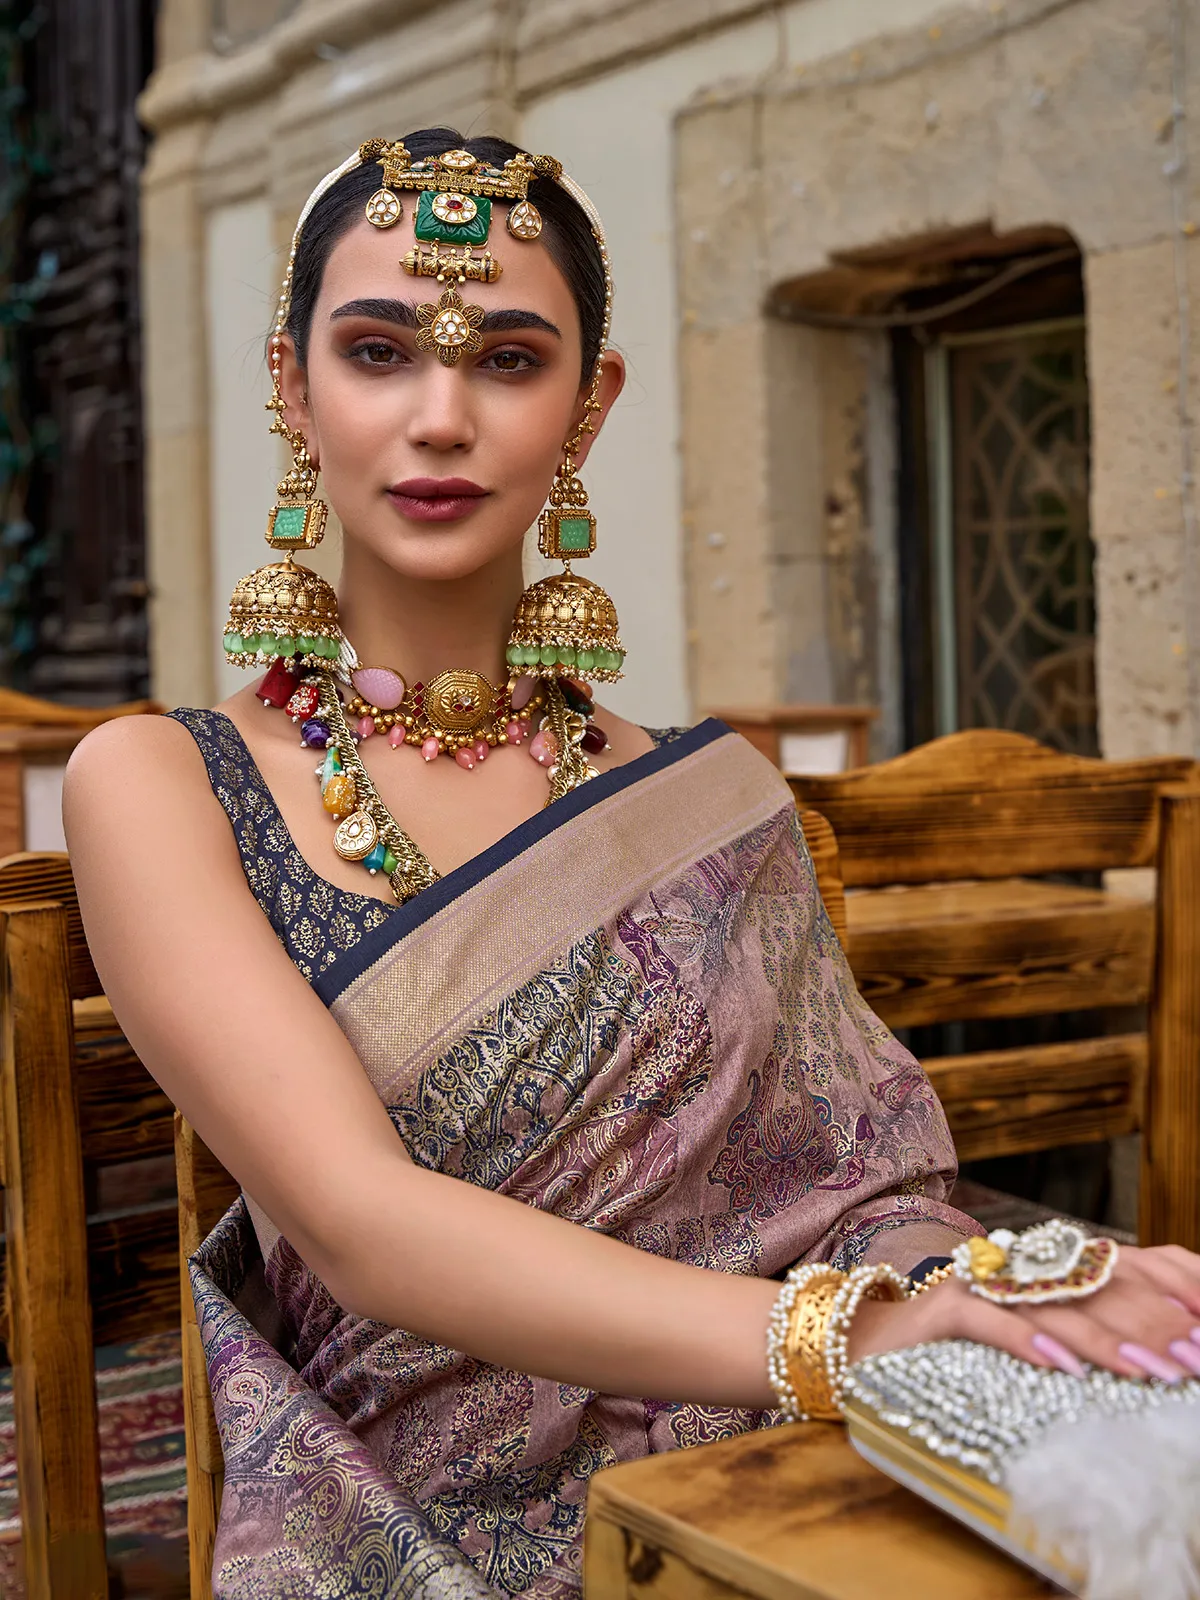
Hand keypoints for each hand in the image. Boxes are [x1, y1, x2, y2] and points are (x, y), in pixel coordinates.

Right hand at [848, 1244, 1199, 1381]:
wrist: (867, 1344)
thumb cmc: (960, 1353)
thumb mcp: (1036, 1340)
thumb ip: (1088, 1333)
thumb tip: (1164, 1356)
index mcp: (1053, 1269)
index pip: (1131, 1264)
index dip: (1176, 1286)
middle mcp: (1023, 1267)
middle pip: (1102, 1288)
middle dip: (1156, 1325)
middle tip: (1197, 1360)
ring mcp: (983, 1284)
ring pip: (1056, 1307)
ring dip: (1108, 1341)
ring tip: (1152, 1372)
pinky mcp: (944, 1308)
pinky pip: (992, 1322)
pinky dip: (1028, 1343)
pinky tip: (1065, 1369)